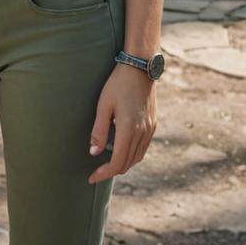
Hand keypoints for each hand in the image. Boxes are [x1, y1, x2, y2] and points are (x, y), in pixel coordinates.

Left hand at [87, 62, 156, 183]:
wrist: (140, 67)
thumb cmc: (118, 84)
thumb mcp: (103, 105)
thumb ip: (99, 130)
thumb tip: (93, 152)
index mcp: (129, 129)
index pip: (117, 162)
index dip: (104, 173)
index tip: (92, 177)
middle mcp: (142, 132)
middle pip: (127, 163)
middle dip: (112, 170)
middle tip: (97, 171)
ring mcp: (150, 129)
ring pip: (137, 158)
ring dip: (123, 164)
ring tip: (107, 162)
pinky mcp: (153, 124)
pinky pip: (143, 148)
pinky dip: (132, 154)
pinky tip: (121, 149)